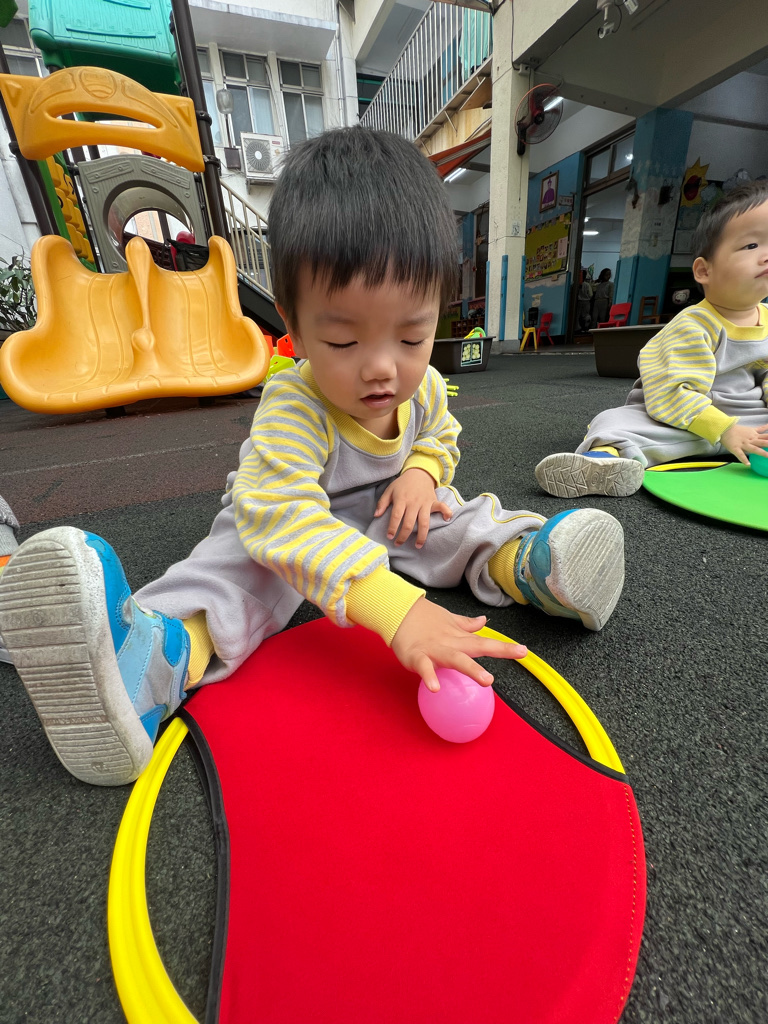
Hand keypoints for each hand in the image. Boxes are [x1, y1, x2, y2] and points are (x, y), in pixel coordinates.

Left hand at [374, 468, 451, 547]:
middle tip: (398, 544)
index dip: (393, 528)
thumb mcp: (389, 490)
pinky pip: (442, 507)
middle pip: (409, 523)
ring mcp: (425, 503)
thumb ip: (382, 503)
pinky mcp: (433, 501)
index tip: (389, 537)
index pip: (396, 516)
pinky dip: (446, 513)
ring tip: (418, 546)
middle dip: (403, 536)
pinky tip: (446, 520)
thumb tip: (376, 516)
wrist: (418, 473)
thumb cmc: (402, 484)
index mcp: (401, 499)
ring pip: (424, 522)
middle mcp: (413, 502)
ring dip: (422, 536)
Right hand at [391, 596, 527, 690]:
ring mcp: (434, 650)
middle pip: (477, 647)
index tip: (524, 651)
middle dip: (498, 650)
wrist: (397, 611)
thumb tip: (484, 621)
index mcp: (458, 637)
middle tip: (518, 653)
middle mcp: (450, 643)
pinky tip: (435, 688)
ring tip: (486, 679)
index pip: (485, 642)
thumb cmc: (424, 619)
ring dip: (471, 668)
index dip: (505, 647)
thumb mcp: (448, 621)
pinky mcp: (416, 656)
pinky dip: (429, 676)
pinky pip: (424, 667)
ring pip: (455, 658)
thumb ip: (466, 625)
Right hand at [721, 421, 767, 465]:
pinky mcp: (736, 448)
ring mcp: (744, 444)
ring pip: (754, 449)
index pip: (766, 436)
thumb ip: (760, 429)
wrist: (725, 429)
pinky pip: (740, 454)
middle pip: (763, 442)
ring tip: (767, 456)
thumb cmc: (738, 430)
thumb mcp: (751, 429)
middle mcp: (751, 440)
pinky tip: (748, 464)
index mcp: (754, 435)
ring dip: (761, 453)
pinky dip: (744, 459)